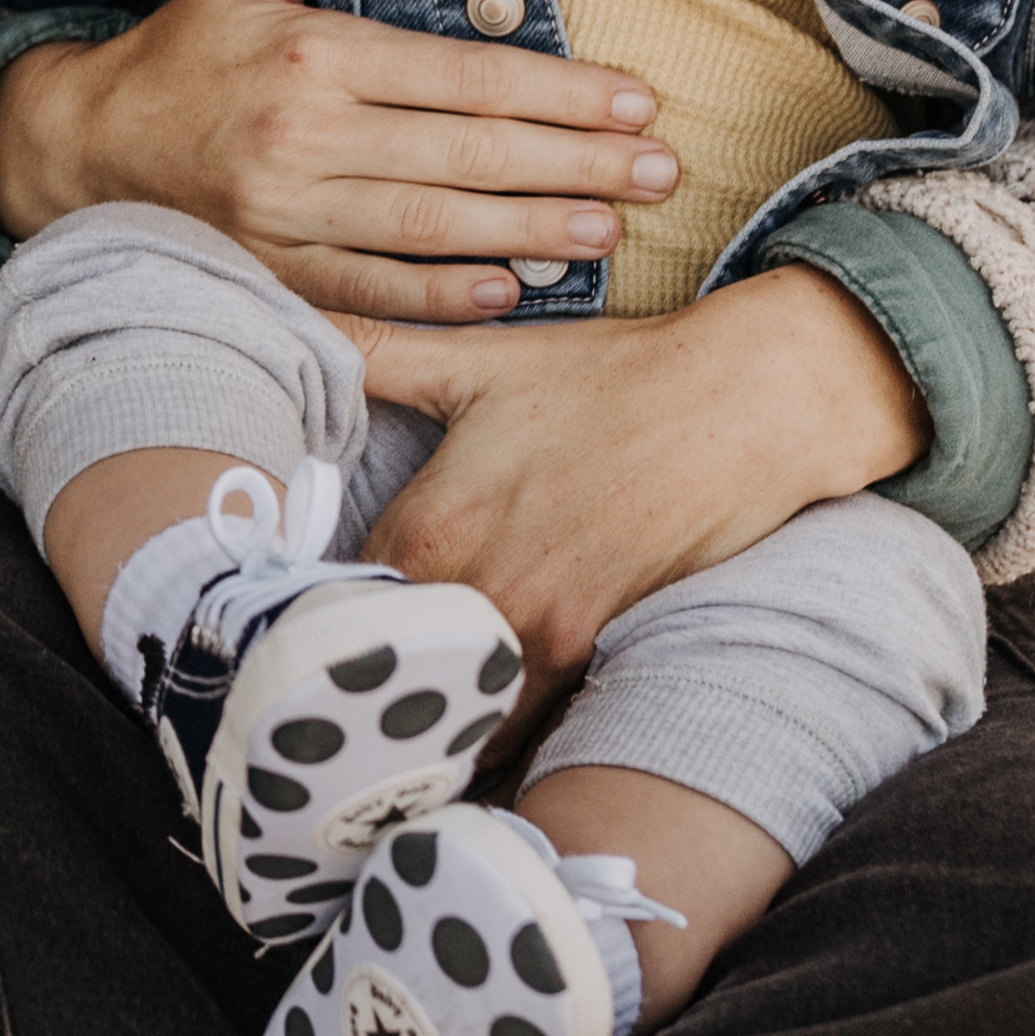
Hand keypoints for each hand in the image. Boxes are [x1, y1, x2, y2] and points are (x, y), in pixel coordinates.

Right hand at [0, 0, 679, 318]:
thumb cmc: (175, 63)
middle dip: (576, 163)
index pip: (463, 77)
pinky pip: (374, 290)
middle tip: (660, 171)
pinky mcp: (275, 273)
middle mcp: (306, 139)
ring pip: (435, 227)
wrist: (77, 152)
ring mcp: (289, 215)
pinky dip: (444, 295)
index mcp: (312, 60)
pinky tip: (511, 290)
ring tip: (612, 227)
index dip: (557, 91)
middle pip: (469, 155)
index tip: (632, 101)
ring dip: (532, 229)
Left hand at [350, 268, 927, 683]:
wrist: (743, 405)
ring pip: (450, 701)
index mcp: (427, 522)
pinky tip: (467, 714)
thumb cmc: (609, 379)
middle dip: (359, 671)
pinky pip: (516, 711)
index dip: (315, 616)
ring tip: (395, 708)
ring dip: (421, 706)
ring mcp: (534, 627)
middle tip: (335, 682)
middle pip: (384, 663)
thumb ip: (374, 352)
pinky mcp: (590, 649)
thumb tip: (292, 319)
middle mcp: (471, 585)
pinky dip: (486, 716)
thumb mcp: (478, 362)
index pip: (333, 603)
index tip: (301, 626)